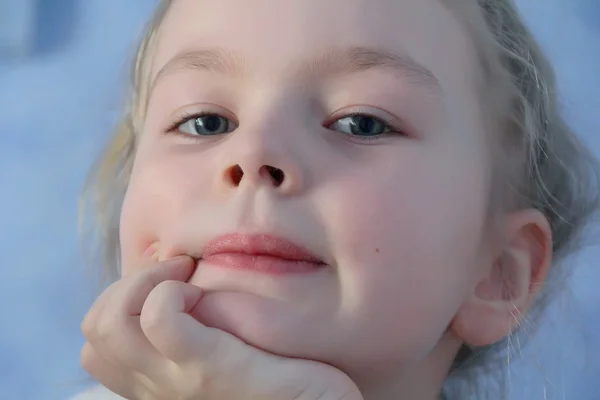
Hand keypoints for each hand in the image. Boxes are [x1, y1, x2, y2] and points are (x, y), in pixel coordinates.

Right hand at [80, 255, 362, 399]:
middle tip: (180, 273)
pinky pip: (160, 318)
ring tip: (189, 278)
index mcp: (159, 386)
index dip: (122, 300)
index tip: (171, 284)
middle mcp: (158, 390)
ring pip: (110, 321)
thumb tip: (191, 293)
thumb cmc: (286, 383)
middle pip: (95, 327)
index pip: (97, 343)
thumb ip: (200, 339)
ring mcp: (178, 383)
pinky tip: (204, 290)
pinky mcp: (212, 370)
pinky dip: (171, 290)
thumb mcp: (229, 360)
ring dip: (147, 280)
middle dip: (129, 282)